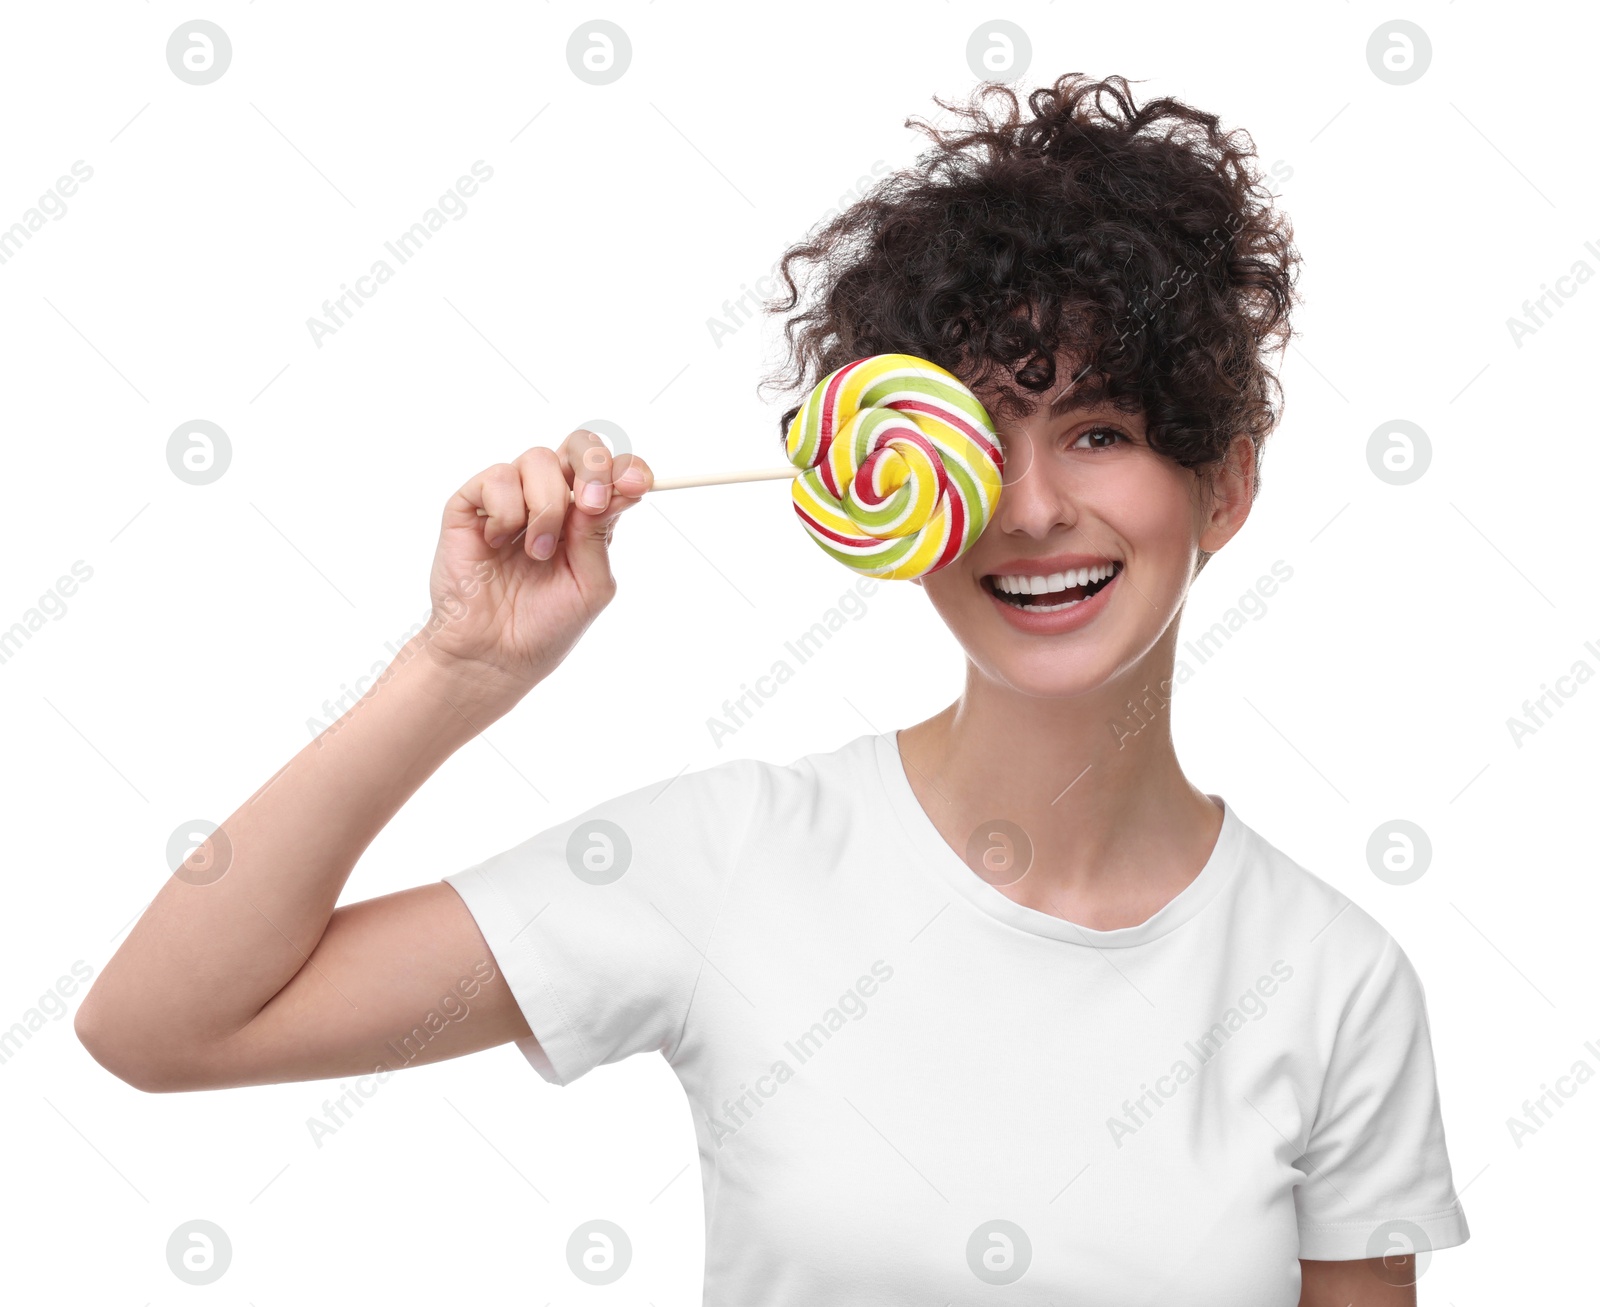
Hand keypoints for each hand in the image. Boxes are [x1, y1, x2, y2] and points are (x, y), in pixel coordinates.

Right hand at [420, 432, 652, 692]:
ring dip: (545, 507)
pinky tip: (498, 544)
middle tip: (589, 505)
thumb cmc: (545, 626)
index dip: (626, 468)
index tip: (638, 484)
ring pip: (538, 458)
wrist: (493, 655)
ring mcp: (510, 499)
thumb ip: (600, 536)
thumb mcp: (590, 585)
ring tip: (536, 553)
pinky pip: (497, 477)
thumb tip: (615, 489)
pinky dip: (506, 511)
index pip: (611, 472)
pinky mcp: (471, 506)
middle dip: (592, 466)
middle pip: (578, 446)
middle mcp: (550, 500)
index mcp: (585, 518)